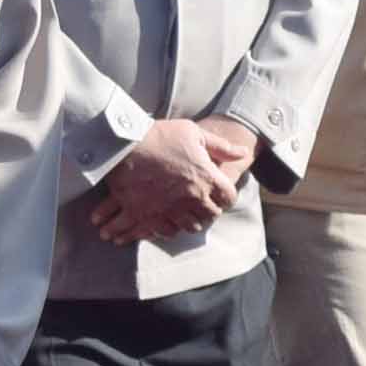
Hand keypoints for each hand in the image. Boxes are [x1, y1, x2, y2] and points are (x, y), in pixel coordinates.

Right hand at [91, 118, 240, 243]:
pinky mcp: (147, 215)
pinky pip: (164, 232)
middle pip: (211, 215)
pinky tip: (165, 223)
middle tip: (203, 206)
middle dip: (209, 210)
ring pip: (190, 226)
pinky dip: (166, 229)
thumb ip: (221, 147)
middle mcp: (192, 197)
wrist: (122, 144)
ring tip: (185, 216)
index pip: (228, 197)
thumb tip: (243, 153)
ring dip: (190, 221)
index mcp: (207, 177)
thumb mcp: (195, 133)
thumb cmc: (160, 135)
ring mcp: (169, 208)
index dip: (226, 196)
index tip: (220, 195)